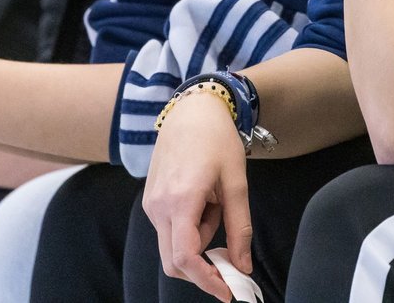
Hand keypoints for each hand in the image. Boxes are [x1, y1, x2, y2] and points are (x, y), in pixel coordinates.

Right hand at [142, 91, 252, 300]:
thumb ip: (240, 227)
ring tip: (218, 203)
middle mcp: (158, 206)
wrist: (191, 109)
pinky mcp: (150, 200)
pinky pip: (170, 228)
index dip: (207, 281)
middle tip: (231, 255)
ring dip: (200, 238)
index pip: (186, 258)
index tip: (228, 292)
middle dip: (203, 267)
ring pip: (174, 243)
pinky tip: (205, 200)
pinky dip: (190, 226)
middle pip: (174, 260)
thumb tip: (243, 266)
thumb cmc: (217, 140)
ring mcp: (150, 204)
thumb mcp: (237, 182)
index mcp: (181, 201)